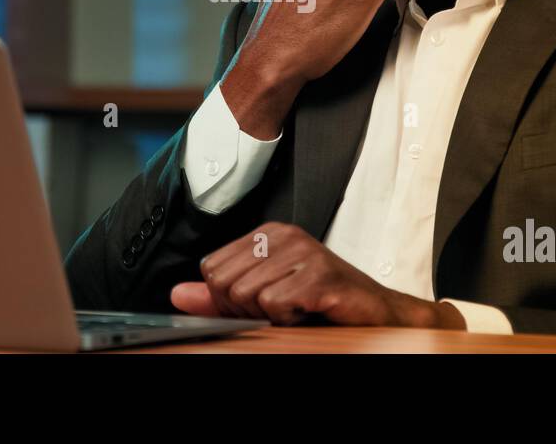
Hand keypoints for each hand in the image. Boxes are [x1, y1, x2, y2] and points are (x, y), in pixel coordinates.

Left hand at [169, 222, 465, 328]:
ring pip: (247, 295)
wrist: (377, 314)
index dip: (229, 299)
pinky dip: (290, 319)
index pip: (211, 269)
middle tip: (283, 309)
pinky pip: (275, 304)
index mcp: (266, 235)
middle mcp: (284, 235)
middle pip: (224, 283)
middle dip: (247, 309)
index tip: (264, 302)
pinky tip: (311, 310)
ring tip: (299, 308)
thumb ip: (219, 296)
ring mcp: (303, 251)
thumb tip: (178, 295)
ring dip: (272, 315)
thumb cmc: (323, 304)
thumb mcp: (264, 298)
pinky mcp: (319, 274)